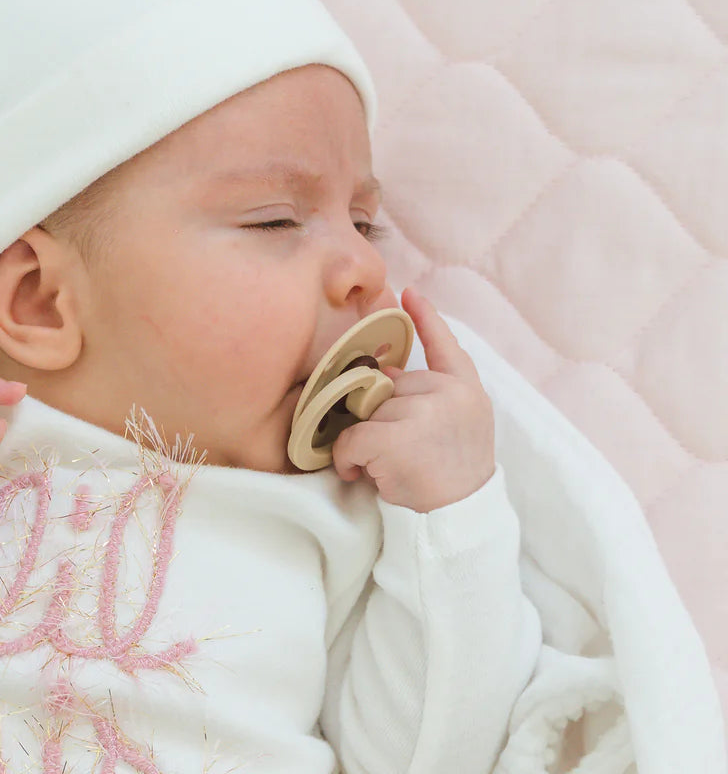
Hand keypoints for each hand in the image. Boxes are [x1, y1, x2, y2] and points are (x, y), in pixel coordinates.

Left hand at [332, 288, 494, 512]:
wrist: (458, 522)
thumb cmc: (452, 477)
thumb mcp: (454, 427)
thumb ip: (428, 395)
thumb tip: (385, 373)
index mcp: (466, 390)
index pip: (445, 346)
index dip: (427, 318)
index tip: (410, 292)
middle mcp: (448, 394)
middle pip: (388, 387)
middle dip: (382, 417)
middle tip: (401, 451)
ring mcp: (422, 414)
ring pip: (366, 412)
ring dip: (364, 441)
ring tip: (386, 465)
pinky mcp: (395, 439)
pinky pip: (349, 437)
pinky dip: (346, 457)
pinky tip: (360, 472)